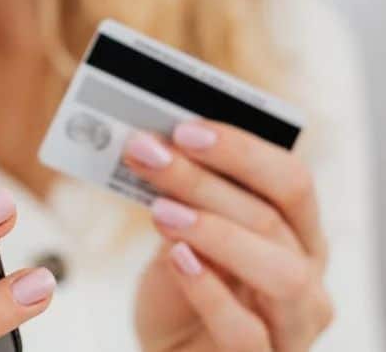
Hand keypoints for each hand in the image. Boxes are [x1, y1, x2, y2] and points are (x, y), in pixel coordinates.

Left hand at [129, 121, 332, 351]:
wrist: (171, 349)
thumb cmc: (182, 288)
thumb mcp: (182, 235)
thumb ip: (182, 199)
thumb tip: (152, 144)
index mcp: (297, 231)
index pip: (290, 179)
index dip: (239, 149)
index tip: (182, 128)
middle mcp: (307, 274)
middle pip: (275, 216)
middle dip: (206, 179)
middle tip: (151, 155)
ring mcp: (294, 325)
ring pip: (281, 273)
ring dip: (216, 232)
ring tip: (161, 210)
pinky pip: (248, 333)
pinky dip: (209, 291)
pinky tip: (177, 259)